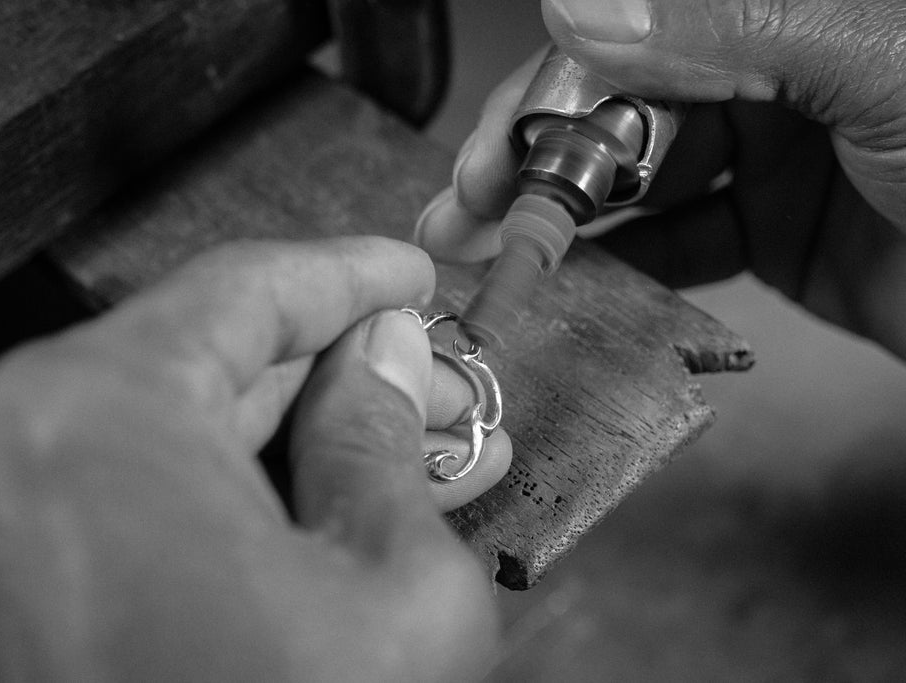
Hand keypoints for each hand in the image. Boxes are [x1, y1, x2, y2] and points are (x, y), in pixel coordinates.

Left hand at [0, 237, 505, 680]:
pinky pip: (103, 489)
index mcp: (87, 413)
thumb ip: (384, 442)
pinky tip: (293, 508)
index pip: (245, 290)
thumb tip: (387, 362)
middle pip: (196, 359)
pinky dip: (201, 487)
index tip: (406, 279)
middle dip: (324, 366)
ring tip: (381, 447)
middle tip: (419, 377)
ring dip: (271, 433)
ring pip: (150, 426)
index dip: (349, 276)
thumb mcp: (390, 589)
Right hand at [416, 0, 905, 359]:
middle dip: (535, 160)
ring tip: (490, 250)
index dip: (554, 93)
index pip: (635, 33)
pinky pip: (685, 242)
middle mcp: (774, 67)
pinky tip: (580, 281)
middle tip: (464, 209)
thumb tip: (578, 3)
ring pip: (640, 177)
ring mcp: (776, 151)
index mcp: (792, 8)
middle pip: (621, 107)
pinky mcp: (783, 231)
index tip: (499, 152)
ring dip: (564, 217)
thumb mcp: (875, 62)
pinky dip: (628, 264)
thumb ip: (725, 22)